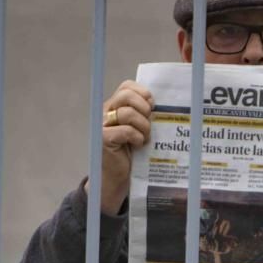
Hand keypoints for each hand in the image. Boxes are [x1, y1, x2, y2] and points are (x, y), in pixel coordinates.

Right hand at [87, 80, 153, 214]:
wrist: (119, 176)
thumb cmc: (132, 152)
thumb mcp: (140, 128)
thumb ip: (144, 114)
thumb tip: (159, 104)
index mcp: (115, 105)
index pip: (127, 86)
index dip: (142, 93)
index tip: (152, 106)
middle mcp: (106, 112)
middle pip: (126, 95)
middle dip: (144, 108)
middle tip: (149, 121)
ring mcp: (103, 125)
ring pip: (128, 113)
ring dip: (143, 126)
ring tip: (145, 137)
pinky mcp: (103, 138)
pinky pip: (126, 130)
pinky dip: (137, 137)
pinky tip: (138, 145)